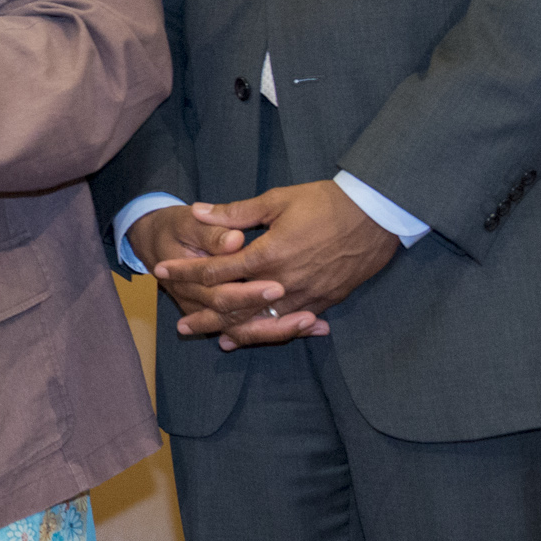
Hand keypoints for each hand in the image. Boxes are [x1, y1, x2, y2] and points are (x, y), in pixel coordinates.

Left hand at [151, 180, 400, 349]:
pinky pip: (292, 324)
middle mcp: (283, 280)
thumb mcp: (277, 200)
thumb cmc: (326, 202)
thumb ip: (235, 213)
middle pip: (235, 305)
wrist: (378, 214)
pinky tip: (255, 338)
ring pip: (263, 321)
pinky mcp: (325, 301)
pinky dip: (271, 332)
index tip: (162, 273)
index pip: (216, 269)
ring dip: (235, 331)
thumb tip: (198, 212)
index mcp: (268, 253)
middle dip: (205, 315)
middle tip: (181, 326)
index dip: (186, 272)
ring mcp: (305, 295)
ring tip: (214, 340)